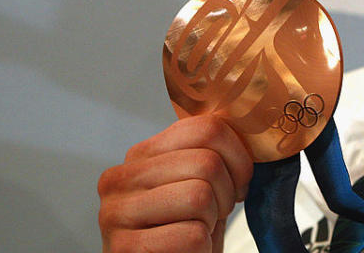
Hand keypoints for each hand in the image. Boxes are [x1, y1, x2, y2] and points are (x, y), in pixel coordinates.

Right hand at [98, 115, 253, 252]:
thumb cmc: (188, 230)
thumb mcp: (197, 183)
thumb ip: (209, 152)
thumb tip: (247, 123)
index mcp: (141, 154)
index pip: (206, 128)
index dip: (238, 157)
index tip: (238, 182)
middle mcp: (120, 178)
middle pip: (206, 162)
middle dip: (227, 193)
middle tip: (217, 213)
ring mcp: (115, 213)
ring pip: (199, 195)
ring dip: (212, 221)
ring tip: (199, 230)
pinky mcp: (124, 248)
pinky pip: (191, 235)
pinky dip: (202, 247)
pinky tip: (187, 250)